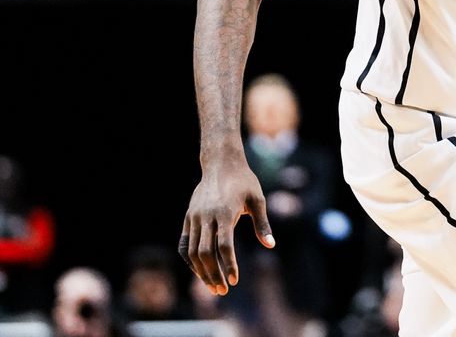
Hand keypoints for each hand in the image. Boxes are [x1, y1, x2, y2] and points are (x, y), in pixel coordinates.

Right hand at [179, 162, 274, 295]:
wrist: (221, 163)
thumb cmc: (244, 181)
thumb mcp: (257, 199)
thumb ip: (262, 224)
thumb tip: (270, 245)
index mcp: (225, 212)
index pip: (224, 246)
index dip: (229, 265)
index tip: (234, 281)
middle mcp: (206, 216)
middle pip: (206, 253)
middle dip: (214, 274)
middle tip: (222, 291)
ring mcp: (194, 217)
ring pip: (193, 251)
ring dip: (201, 272)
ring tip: (212, 286)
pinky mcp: (188, 218)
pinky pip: (185, 244)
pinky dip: (190, 260)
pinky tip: (199, 271)